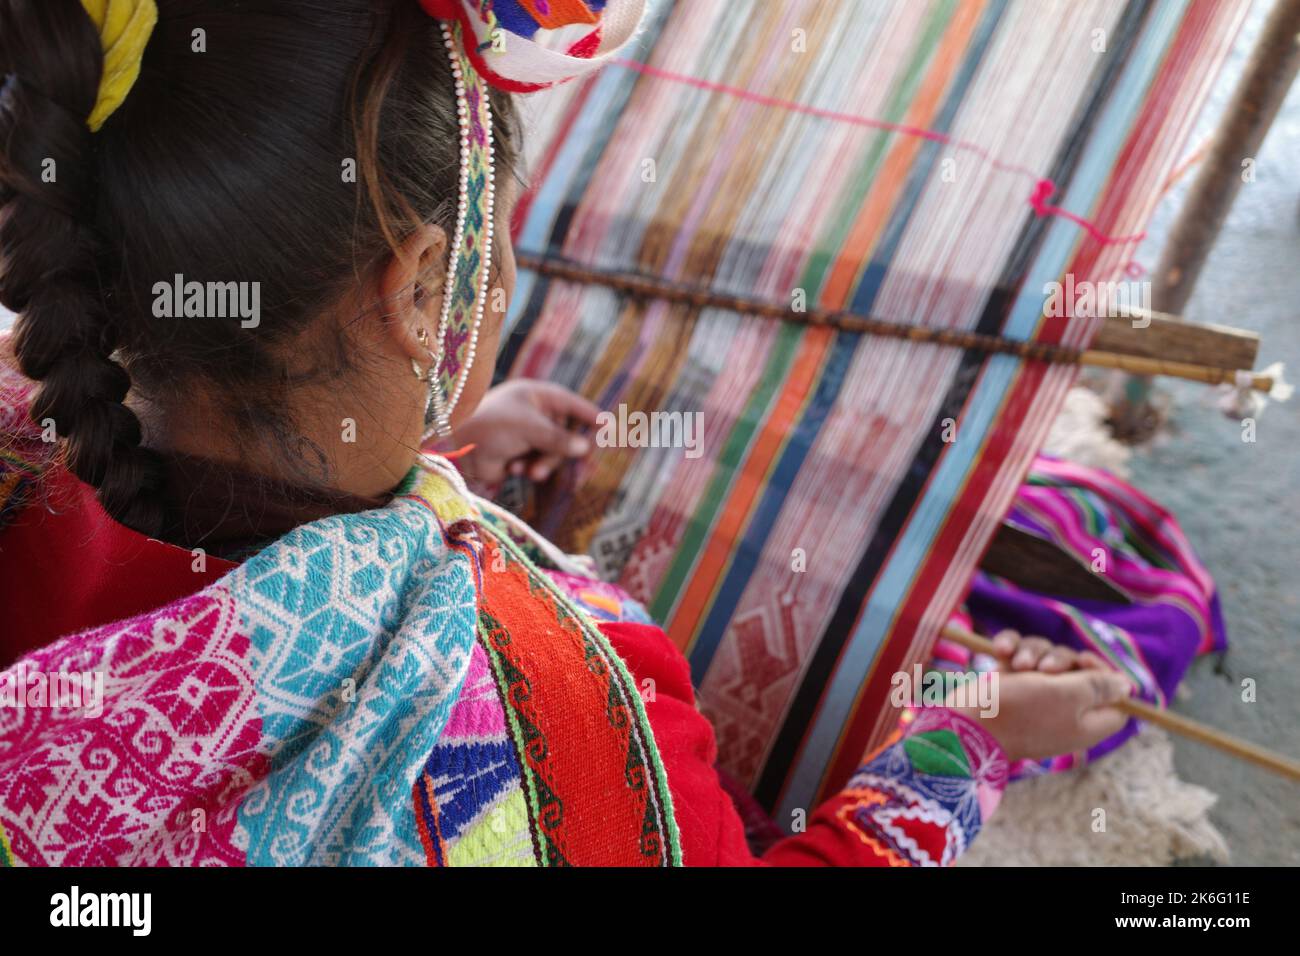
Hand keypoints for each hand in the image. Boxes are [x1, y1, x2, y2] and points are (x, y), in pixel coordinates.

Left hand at [449, 380, 600, 487]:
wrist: (456, 449)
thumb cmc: (491, 427)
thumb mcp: (530, 428)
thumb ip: (559, 438)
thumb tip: (586, 448)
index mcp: (536, 395)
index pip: (572, 404)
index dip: (591, 416)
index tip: (610, 427)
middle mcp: (533, 413)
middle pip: (566, 433)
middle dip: (560, 450)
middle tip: (572, 461)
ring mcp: (526, 434)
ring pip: (554, 452)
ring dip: (544, 463)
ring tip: (529, 471)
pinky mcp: (519, 454)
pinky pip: (539, 463)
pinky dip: (530, 468)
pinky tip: (515, 469)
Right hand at [947, 630, 1132, 761]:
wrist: (963, 723)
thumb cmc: (1019, 712)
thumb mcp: (1067, 695)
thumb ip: (1099, 686)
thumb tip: (1127, 684)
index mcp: (1085, 722)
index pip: (1114, 698)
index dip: (1103, 674)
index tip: (1083, 662)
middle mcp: (1063, 710)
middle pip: (1077, 672)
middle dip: (1059, 659)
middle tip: (1043, 669)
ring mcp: (1033, 698)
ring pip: (1045, 659)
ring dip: (1031, 653)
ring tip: (1015, 663)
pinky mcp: (1008, 686)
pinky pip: (1017, 655)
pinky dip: (1011, 649)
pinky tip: (999, 651)